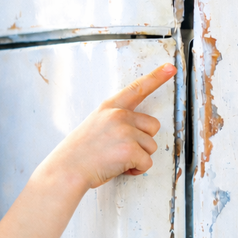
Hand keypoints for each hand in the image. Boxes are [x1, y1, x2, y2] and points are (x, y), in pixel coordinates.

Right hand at [39, 63, 175, 190]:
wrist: (67, 170)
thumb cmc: (80, 153)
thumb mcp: (94, 125)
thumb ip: (115, 121)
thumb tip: (137, 131)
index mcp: (109, 107)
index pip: (136, 88)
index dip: (156, 77)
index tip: (170, 67)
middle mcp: (119, 115)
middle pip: (152, 126)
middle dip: (143, 141)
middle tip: (120, 149)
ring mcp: (125, 131)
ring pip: (151, 147)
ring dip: (138, 157)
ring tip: (115, 160)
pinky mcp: (130, 149)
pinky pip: (147, 163)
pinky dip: (137, 170)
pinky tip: (119, 168)